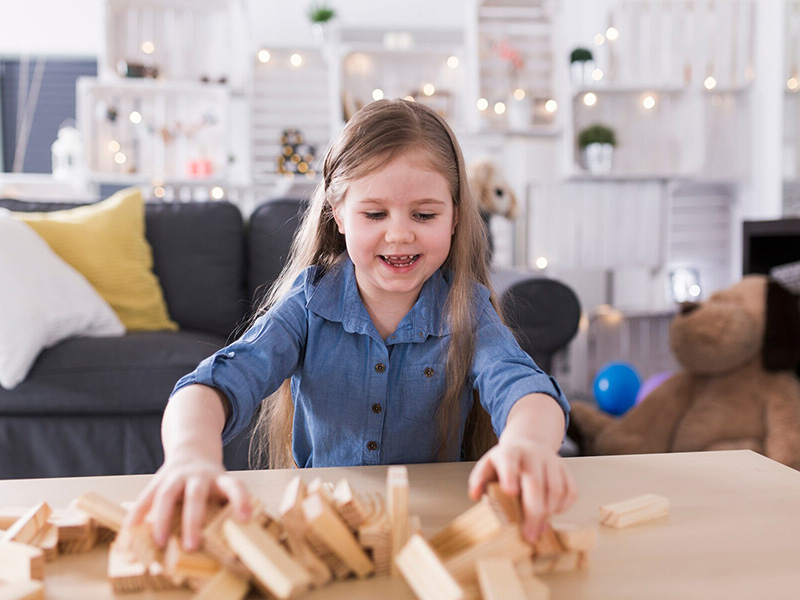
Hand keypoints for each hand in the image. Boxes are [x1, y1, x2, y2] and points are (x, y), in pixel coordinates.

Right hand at [123, 453, 251, 550]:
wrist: (193, 450)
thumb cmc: (210, 481)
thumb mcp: (222, 488)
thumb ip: (225, 508)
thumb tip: (229, 542)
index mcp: (219, 479)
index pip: (234, 486)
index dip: (241, 501)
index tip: (246, 518)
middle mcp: (198, 476)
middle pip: (196, 495)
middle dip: (193, 521)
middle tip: (192, 547)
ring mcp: (175, 476)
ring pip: (167, 495)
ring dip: (161, 520)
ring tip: (159, 543)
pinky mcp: (157, 481)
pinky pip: (145, 498)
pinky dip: (136, 517)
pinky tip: (129, 533)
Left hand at [467, 438, 576, 541]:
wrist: (528, 445)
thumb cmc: (505, 464)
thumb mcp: (488, 467)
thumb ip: (479, 481)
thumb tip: (475, 495)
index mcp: (510, 452)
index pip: (509, 461)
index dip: (509, 476)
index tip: (510, 492)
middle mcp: (532, 454)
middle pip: (535, 483)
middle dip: (533, 512)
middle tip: (529, 535)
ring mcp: (551, 461)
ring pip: (555, 489)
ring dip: (548, 513)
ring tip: (538, 529)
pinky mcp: (565, 469)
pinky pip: (570, 491)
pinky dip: (563, 507)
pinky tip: (552, 514)